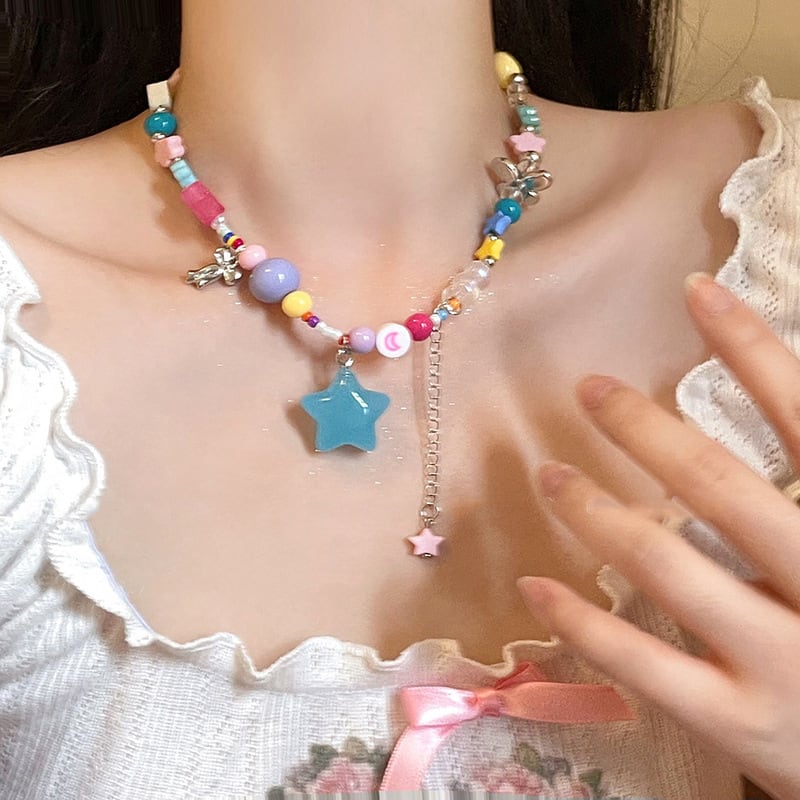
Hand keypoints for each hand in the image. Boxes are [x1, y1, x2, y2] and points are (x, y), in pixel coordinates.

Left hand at [517, 273, 799, 799]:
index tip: (696, 292)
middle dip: (647, 430)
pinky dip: (582, 621)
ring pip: (666, 567)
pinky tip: (534, 585)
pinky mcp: (740, 724)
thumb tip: (765, 386)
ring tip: (550, 474)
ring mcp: (782, 662)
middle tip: (589, 389)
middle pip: (720, 487)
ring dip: (597, 511)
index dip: (753, 349)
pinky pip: (644, 665)